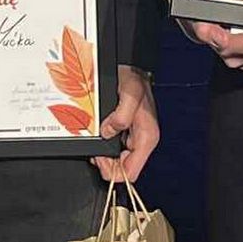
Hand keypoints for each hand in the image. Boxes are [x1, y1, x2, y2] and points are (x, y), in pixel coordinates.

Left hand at [96, 64, 159, 182]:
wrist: (131, 68)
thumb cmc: (135, 80)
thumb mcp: (130, 95)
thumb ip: (121, 116)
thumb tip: (108, 132)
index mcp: (146, 138)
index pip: (131, 173)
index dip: (114, 171)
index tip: (100, 158)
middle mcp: (141, 140)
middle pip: (123, 169)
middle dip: (106, 162)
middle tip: (95, 150)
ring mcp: (133, 137)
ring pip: (118, 160)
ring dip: (104, 154)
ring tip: (96, 140)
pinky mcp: (126, 131)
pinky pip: (114, 147)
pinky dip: (104, 144)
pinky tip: (99, 134)